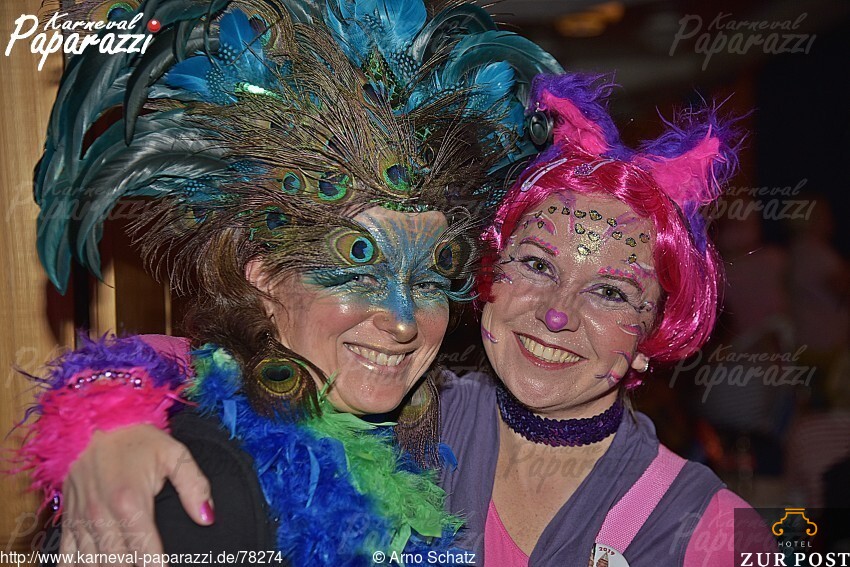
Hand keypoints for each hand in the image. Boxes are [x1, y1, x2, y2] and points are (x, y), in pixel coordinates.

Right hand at [58, 425, 213, 566]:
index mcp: (130, 501)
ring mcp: (80, 520)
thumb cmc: (136, 438)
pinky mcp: (67, 521)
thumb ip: (194, 486)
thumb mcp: (173, 453)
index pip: (145, 552)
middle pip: (117, 564)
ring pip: (91, 564)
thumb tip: (207, 517)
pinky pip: (68, 557)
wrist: (94, 420)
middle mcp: (100, 515)